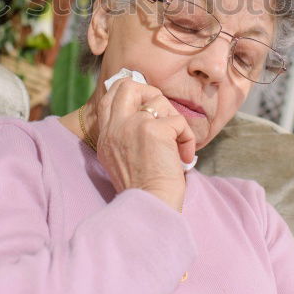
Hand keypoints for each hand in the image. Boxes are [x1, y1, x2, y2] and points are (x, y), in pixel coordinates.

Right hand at [89, 78, 195, 211]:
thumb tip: (147, 114)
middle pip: (128, 85)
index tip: (147, 106)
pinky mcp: (153, 130)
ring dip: (174, 120)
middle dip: (151, 93)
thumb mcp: (121, 158)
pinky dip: (187, 138)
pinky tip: (184, 157)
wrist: (150, 208)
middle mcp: (115, 127)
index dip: (130, 92)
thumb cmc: (144, 189)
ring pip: (159, 100)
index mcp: (106, 135)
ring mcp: (132, 125)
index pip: (109, 97)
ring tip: (176, 145)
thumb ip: (126, 134)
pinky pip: (178, 121)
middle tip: (162, 114)